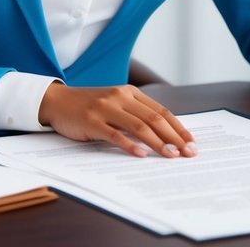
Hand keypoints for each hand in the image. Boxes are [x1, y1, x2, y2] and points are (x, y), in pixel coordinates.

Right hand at [38, 82, 197, 158]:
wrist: (57, 101)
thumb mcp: (116, 103)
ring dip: (158, 143)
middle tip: (188, 153)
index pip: (162, 111)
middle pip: (154, 119)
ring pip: (139, 126)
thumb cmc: (90, 106)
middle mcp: (121, 97)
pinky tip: (141, 155)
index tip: (191, 143)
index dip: (178, 128)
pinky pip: (115, 135)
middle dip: (174, 137)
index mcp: (131, 93)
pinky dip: (130, 145)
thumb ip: (136, 114)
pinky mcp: (92, 121)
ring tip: (170, 156)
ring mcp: (106, 108)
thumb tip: (164, 135)